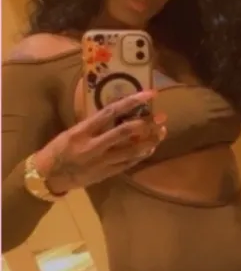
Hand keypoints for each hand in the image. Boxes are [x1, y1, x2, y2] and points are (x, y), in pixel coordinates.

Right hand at [33, 91, 165, 194]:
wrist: (48, 176)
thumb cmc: (58, 149)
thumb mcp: (72, 132)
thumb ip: (94, 124)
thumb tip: (117, 113)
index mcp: (83, 131)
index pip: (111, 112)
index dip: (132, 102)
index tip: (149, 94)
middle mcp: (94, 146)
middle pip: (125, 132)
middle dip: (146, 123)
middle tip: (162, 116)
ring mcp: (101, 162)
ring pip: (132, 150)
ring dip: (150, 141)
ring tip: (162, 132)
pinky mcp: (106, 174)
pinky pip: (129, 163)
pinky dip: (141, 155)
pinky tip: (150, 148)